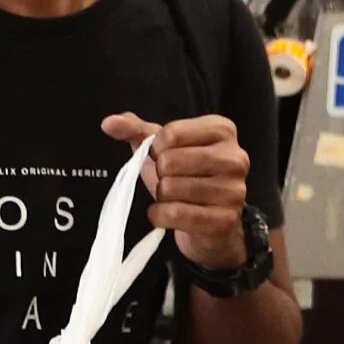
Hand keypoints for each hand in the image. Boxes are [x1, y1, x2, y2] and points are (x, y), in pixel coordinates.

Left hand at [102, 113, 249, 268]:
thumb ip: (136, 130)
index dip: (156, 149)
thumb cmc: (185, 176)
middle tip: (173, 180)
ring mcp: (234, 190)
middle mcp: (235, 157)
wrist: (209, 221)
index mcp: (222, 131)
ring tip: (177, 197)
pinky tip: (172, 214)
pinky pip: (173, 213)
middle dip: (159, 175)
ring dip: (161, 197)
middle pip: (169, 161)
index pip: (170, 134)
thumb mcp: (163, 148)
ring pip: (169, 188)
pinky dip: (161, 216)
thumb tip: (108, 122)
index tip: (168, 156)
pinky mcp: (224, 219)